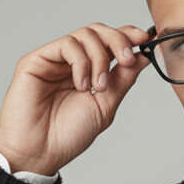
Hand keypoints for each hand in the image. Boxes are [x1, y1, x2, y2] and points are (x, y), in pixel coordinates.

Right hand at [0, 21, 153, 175]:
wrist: (40, 152)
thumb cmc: (67, 135)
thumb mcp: (105, 106)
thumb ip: (123, 80)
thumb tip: (144, 57)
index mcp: (90, 72)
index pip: (109, 43)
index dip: (127, 36)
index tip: (145, 40)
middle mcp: (72, 62)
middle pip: (99, 31)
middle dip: (118, 41)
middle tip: (127, 60)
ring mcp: (55, 59)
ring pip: (85, 34)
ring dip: (100, 58)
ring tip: (98, 87)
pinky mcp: (37, 59)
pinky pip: (67, 44)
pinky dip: (81, 63)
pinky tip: (80, 85)